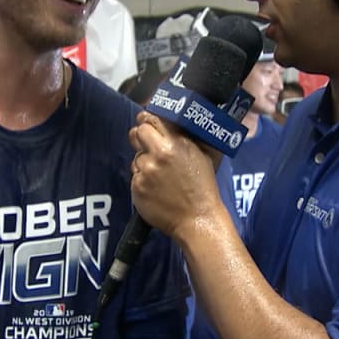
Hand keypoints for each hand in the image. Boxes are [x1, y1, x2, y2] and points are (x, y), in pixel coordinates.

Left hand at [128, 111, 223, 239]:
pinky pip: (135, 176)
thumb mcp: (202, 154)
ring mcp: (146, 171)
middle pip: (137, 132)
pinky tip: (156, 188)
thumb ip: (185, 136)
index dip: (147, 120)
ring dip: (144, 162)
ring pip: (136, 157)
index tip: (148, 123)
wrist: (197, 219)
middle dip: (141, 136)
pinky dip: (142, 180)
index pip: (151, 119)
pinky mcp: (137, 187)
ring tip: (160, 175)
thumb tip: (171, 121)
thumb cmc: (203, 187)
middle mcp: (158, 154)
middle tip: (148, 144)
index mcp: (176, 143)